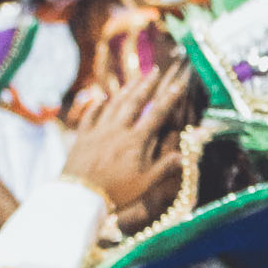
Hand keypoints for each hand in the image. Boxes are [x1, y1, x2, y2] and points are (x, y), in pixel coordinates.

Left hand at [61, 62, 194, 220]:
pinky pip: (90, 115)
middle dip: (147, 85)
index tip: (178, 84)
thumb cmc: (117, 192)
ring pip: (114, 104)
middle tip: (155, 71)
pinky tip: (101, 98)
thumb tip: (185, 156)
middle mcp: (118, 130)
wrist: (81, 196)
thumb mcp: (146, 183)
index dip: (169, 98)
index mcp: (136, 140)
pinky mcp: (83, 137)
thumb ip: (165, 166)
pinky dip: (97, 105)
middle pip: (135, 102)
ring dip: (126, 90)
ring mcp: (98, 131)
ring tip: (135, 79)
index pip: (157, 114)